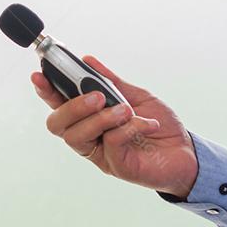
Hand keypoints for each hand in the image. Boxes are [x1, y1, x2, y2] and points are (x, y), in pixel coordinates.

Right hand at [32, 56, 197, 198]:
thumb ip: (111, 81)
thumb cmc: (159, 125)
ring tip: (124, 110)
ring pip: (77, 136)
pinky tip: (144, 123)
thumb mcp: (135, 96)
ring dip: (99, 118)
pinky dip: (126, 128)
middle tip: (96, 95)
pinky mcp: (117, 166)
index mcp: (88, 119)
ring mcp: (101, 154)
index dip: (45, 91)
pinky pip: (110, 143)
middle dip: (71, 106)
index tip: (39, 75)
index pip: (58, 105)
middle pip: (58, 124)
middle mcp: (89, 138)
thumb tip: (88, 60)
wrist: (187, 152)